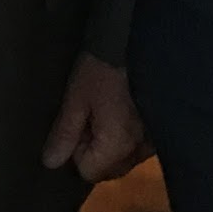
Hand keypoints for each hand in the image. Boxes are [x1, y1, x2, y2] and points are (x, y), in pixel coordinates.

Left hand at [40, 52, 148, 182]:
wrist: (138, 39)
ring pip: (126, 158)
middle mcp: (139, 150)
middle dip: (95, 150)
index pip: (89, 172)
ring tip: (107, 110)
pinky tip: (124, 111)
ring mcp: (154, 140)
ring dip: (113, 144)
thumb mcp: (76, 97)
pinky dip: (129, 135)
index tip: (77, 123)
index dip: (76, 150)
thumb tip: (50, 163)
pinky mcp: (162, 128)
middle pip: (110, 169)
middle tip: (90, 115)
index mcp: (117, 146)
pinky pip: (140, 145)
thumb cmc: (102, 68)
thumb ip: (64, 133)